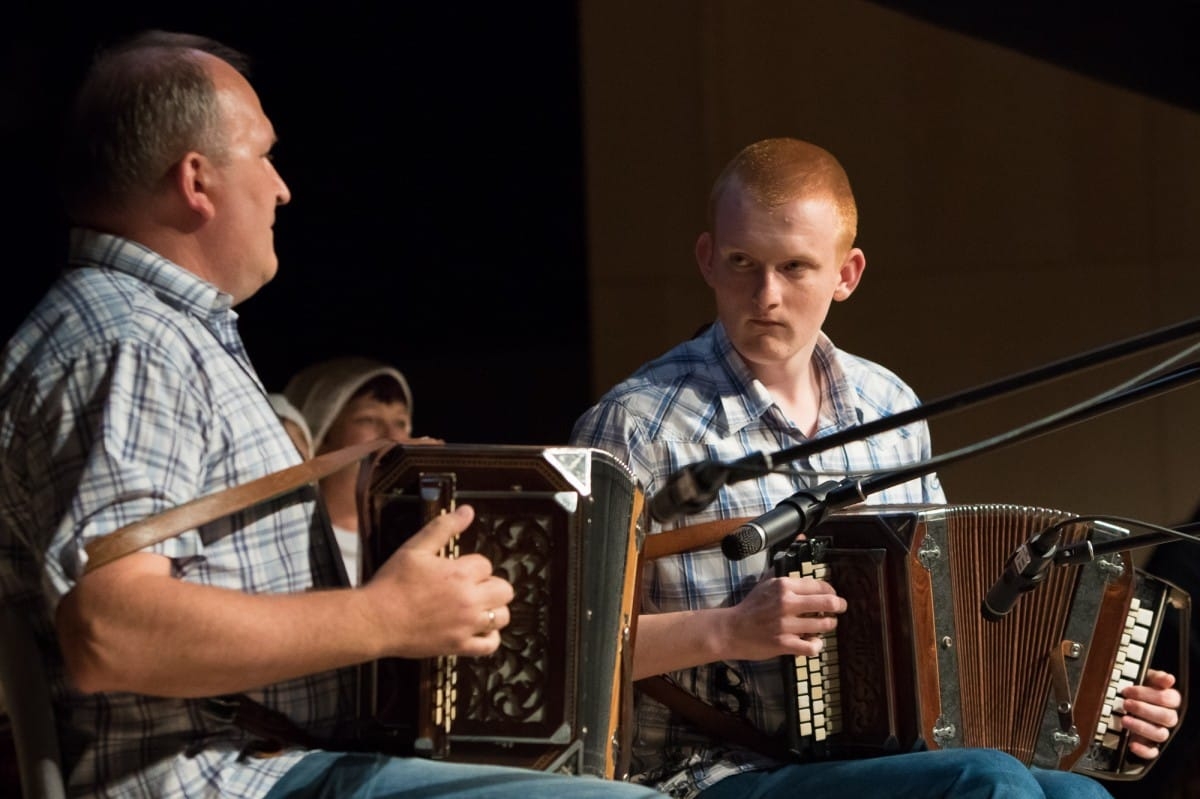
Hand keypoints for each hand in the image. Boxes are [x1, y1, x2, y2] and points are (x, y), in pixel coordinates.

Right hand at [364, 504, 513, 659]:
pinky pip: (490, 645)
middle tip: (472, 588)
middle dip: (490, 585)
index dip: (473, 566)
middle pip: (504, 590)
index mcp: (460, 574)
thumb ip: (443, 528)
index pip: (486, 565)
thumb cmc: (392, 585)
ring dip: (494, 610)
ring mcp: (466, 625)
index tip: (458, 571)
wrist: (374, 620)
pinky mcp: (459, 646)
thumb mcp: (415, 548)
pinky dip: (489, 637)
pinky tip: (479, 629)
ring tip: (476, 607)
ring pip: (502, 616)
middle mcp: (469, 600)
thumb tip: (466, 512)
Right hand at [718, 575, 846, 661]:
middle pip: (828, 603)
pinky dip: (816, 645)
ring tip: (825, 625)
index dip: (831, 591)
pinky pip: (812, 647)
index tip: (832, 595)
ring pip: (823, 625)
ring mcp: (785, 625)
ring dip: (828, 625)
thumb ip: (784, 571)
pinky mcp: (784, 644)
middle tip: (840, 608)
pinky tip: (813, 642)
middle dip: (839, 605)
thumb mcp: (766, 583)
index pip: (819, 585)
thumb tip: (799, 542)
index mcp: (783, 586)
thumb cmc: (750, 607)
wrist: (731, 630)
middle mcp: (786, 603)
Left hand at [1113, 668, 1181, 758]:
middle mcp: (1167, 718)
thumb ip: (1156, 677)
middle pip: (1167, 717)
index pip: (1170, 699)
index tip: (1128, 691)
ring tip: (1124, 719)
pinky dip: (1143, 750)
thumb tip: (1169, 679)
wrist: (1124, 702)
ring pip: (1160, 734)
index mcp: (1169, 701)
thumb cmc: (1136, 690)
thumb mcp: (1144, 678)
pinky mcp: (1150, 746)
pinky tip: (1131, 743)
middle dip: (1144, 709)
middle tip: (1126, 703)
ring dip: (1141, 727)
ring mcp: (1159, 732)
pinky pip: (1152, 752)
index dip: (1148, 694)